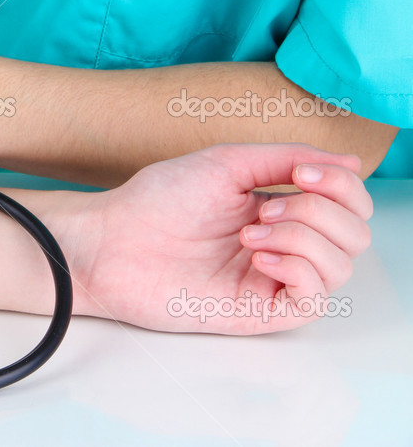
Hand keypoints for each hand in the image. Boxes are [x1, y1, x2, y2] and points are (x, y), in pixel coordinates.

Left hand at [67, 144, 372, 333]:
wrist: (112, 240)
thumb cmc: (157, 201)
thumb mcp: (226, 163)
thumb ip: (287, 158)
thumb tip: (351, 162)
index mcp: (278, 207)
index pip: (348, 202)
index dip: (342, 184)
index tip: (302, 173)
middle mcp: (282, 244)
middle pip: (354, 235)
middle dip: (322, 211)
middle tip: (267, 207)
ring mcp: (272, 279)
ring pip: (340, 266)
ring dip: (304, 239)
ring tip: (250, 233)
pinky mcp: (258, 310)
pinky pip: (314, 299)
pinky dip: (298, 270)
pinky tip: (259, 258)